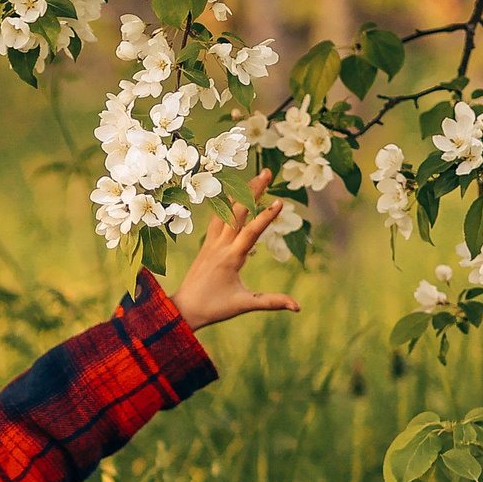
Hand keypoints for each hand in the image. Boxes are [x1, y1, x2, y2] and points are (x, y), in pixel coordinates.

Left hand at [169, 169, 300, 330]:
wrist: (184, 309)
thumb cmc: (214, 308)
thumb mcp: (244, 304)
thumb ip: (272, 302)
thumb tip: (298, 307)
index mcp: (230, 258)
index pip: (250, 232)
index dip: (266, 217)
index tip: (281, 201)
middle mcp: (219, 246)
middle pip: (237, 212)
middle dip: (253, 190)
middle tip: (268, 172)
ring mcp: (211, 242)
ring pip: (226, 211)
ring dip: (240, 192)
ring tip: (255, 177)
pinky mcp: (207, 243)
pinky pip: (217, 217)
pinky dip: (226, 203)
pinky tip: (234, 193)